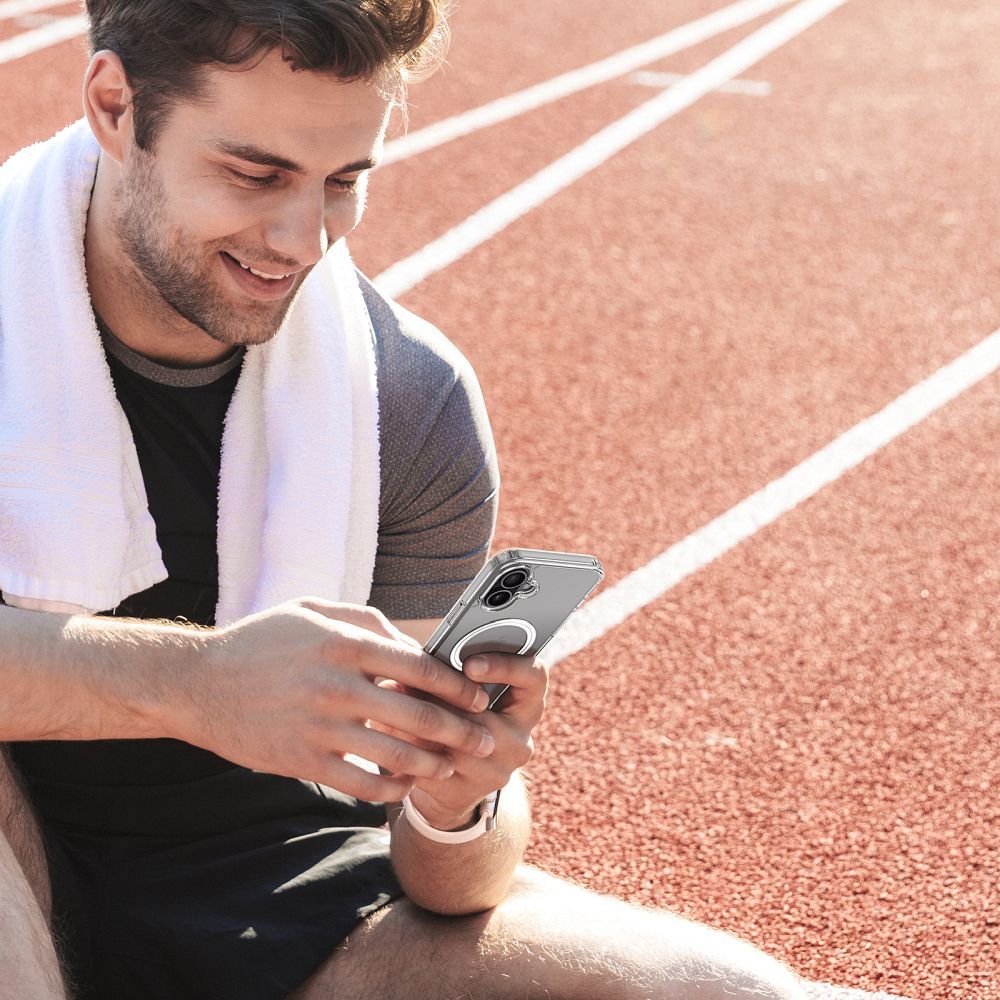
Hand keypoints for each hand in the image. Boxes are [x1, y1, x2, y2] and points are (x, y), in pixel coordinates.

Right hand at [178, 599, 495, 801]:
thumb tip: (414, 644)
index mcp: (343, 643)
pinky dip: (390, 789)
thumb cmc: (261, 641)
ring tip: (451, 766)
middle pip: (417, 715)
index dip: (455, 685)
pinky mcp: (301, 761)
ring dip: (431, 764)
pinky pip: (359, 783)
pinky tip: (406, 786)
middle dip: (460, 731)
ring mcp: (318, 727)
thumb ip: (367, 621)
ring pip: (394, 755)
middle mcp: (335, 685)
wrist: (196, 683)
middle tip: (484, 739)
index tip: (477, 696)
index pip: (418, 667)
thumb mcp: (312, 611)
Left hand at [393, 651, 548, 830]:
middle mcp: (521, 740)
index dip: (505, 666)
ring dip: (421, 720)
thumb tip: (410, 658)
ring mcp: (498, 770)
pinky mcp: (468, 792)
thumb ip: (446, 673)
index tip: (469, 664)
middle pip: (487, 714)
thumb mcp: (461, 694)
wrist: (449, 784)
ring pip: (457, 742)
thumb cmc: (455, 718)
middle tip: (411, 677)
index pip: (534, 677)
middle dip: (445, 697)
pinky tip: (387, 727)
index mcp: (528, 705)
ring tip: (392, 698)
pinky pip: (434, 765)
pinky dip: (408, 744)